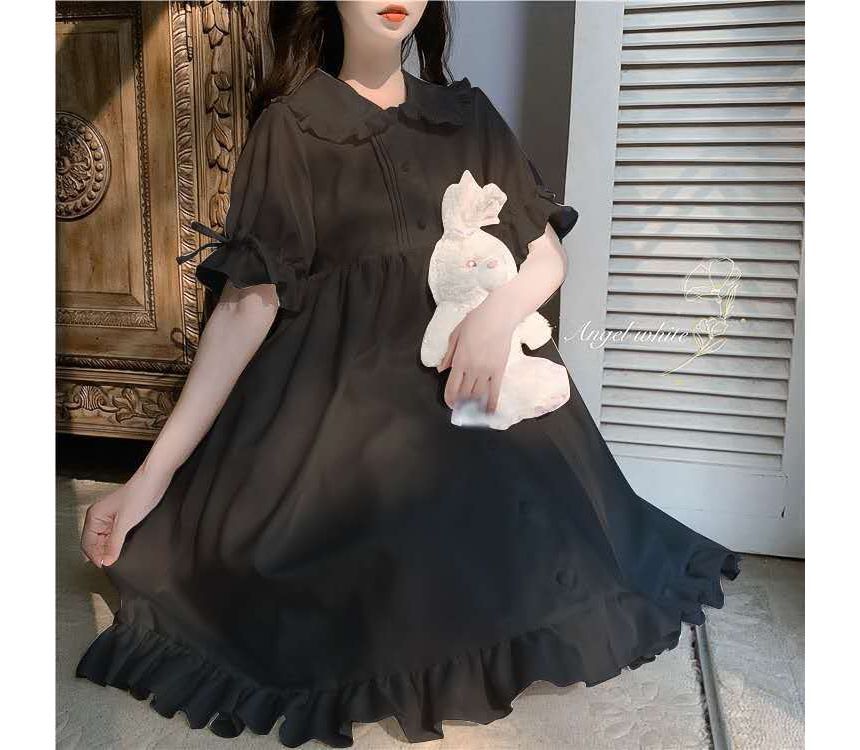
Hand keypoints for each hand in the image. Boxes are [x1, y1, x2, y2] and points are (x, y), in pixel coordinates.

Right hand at [80, 467, 169, 567]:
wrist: (157, 478)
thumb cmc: (141, 493)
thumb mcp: (126, 523)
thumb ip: (114, 544)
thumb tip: (106, 562)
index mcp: (94, 516)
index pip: (87, 544)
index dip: (96, 557)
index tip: (108, 566)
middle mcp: (100, 516)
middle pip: (95, 544)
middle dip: (103, 554)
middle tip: (115, 563)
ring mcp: (111, 517)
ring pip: (106, 540)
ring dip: (111, 549)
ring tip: (121, 555)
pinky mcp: (122, 517)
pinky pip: (115, 535)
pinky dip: (119, 543)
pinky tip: (126, 546)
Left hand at [437, 294, 519, 413]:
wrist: (498, 316)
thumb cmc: (476, 321)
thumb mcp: (455, 335)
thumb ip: (448, 354)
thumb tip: (441, 369)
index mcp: (459, 361)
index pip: (451, 387)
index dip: (449, 399)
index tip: (450, 404)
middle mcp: (471, 369)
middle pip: (465, 394)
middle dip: (462, 404)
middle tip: (462, 408)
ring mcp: (486, 371)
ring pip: (478, 395)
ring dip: (474, 405)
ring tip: (473, 410)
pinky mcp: (499, 370)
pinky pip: (495, 391)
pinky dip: (491, 403)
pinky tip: (489, 412)